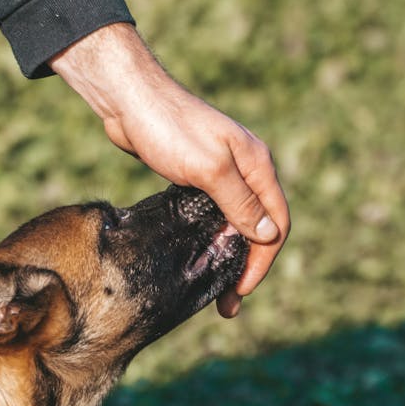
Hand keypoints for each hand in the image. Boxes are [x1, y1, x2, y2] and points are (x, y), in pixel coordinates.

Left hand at [49, 23, 289, 316]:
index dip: (262, 262)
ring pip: (233, 225)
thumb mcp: (209, 169)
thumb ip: (240, 203)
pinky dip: (208, 241)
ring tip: (211, 291)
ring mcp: (221, 174)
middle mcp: (246, 171)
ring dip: (225, 258)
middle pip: (257, 229)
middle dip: (245, 268)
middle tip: (226, 305)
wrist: (128, 100)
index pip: (276, 224)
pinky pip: (211, 217)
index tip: (240, 290)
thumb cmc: (169, 128)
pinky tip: (195, 258)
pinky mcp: (195, 177)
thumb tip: (269, 236)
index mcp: (257, 166)